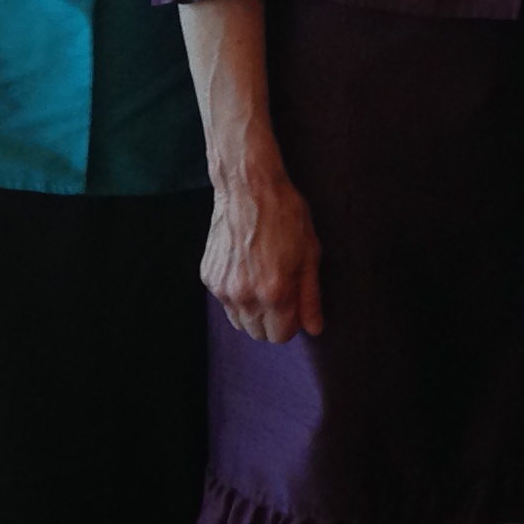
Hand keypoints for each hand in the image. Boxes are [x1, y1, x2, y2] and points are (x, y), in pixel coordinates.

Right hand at [199, 158, 322, 343]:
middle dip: (272, 321)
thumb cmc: (285, 216)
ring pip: (239, 322)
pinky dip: (236, 294)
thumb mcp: (310, 253)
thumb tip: (315, 329)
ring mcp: (223, 288)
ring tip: (263, 281)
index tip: (295, 305)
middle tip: (281, 292)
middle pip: (258, 334)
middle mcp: (245, 296)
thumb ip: (310, 296)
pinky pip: (224, 302)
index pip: (280, 336)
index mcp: (274, 292)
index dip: (292, 324)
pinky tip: (246, 268)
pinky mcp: (209, 277)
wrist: (247, 187)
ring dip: (253, 312)